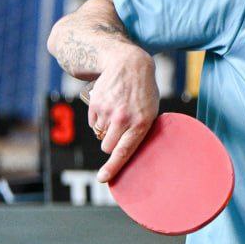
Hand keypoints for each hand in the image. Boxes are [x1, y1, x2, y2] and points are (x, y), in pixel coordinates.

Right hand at [86, 49, 158, 182]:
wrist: (129, 64)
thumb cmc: (143, 93)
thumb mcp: (150, 111)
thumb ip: (139, 131)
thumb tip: (123, 152)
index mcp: (142, 123)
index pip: (124, 151)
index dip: (113, 167)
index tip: (103, 179)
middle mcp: (123, 119)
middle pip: (108, 147)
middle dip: (110, 145)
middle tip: (119, 132)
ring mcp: (108, 111)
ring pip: (100, 136)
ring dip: (106, 131)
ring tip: (117, 114)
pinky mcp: (95, 105)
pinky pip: (93, 124)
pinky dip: (99, 120)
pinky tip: (109, 107)